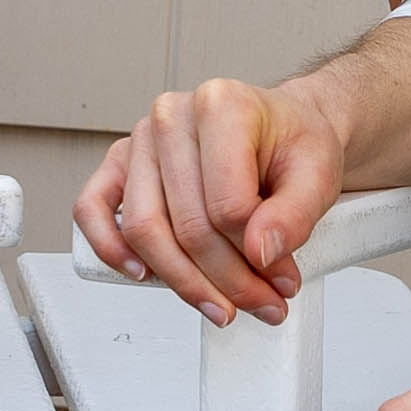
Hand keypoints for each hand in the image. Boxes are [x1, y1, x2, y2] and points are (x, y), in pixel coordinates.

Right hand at [74, 75, 350, 325]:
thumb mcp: (319, 175)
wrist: (282, 130)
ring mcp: (140, 139)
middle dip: (227, 280)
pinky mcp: (119, 163)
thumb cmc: (293, 145)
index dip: (256, 256)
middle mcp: (172, 116)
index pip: (228, 203)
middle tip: (262, 305)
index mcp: (221, 105)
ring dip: (183, 281)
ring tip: (222, 306)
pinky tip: (143, 275)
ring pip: (143, 229)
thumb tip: (259, 252)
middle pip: (187, 225)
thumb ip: (295, 215)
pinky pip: (91, 208)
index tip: (282, 280)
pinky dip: (109, 247)